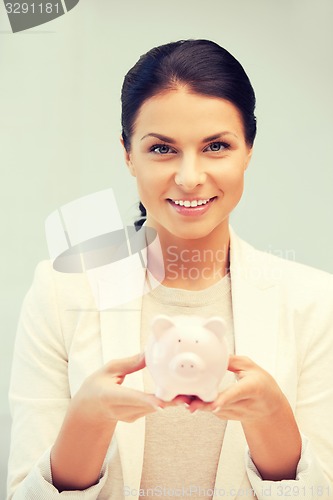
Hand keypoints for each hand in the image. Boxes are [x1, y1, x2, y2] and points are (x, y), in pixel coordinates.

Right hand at [72, 352, 187, 423]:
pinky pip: (155, 408)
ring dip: (174, 400)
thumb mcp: (108, 370)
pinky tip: (182, 393)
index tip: (163, 402)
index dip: (148, 401)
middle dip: (172, 399)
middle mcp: (122, 410)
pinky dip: (167, 400)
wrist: (89, 412)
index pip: (132, 399)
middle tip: (192, 392)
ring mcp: (131, 416)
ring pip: (156, 407)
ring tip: (193, 391)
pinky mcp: (138, 417)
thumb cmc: (96, 386)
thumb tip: (149, 353)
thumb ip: (129, 363)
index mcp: (111, 396)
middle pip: (151, 405)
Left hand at [186, 355, 285, 422]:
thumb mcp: (251, 367)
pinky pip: (209, 409)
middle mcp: (242, 404)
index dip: (223, 399)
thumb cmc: (263, 385)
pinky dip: (197, 403)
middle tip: (181, 398)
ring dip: (193, 403)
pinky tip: (186, 397)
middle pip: (217, 405)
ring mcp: (233, 413)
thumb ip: (232, 361)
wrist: (270, 408)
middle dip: (198, 403)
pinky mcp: (224, 416)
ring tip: (177, 396)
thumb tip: (213, 355)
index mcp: (252, 388)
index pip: (236, 394)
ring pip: (210, 409)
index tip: (213, 405)